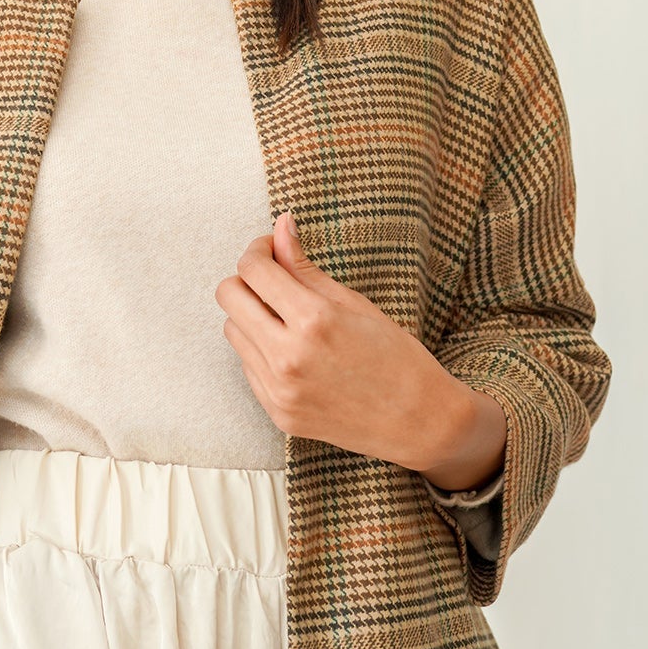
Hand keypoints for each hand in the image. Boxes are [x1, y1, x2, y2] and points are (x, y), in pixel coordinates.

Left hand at [214, 211, 470, 473]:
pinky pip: (247, 366)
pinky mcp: (277, 412)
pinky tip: (295, 352)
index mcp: (314, 320)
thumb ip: (305, 267)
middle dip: (246, 279)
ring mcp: (279, 389)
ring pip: (232, 331)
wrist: (419, 422)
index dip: (258, 250)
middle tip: (273, 279)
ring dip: (251, 316)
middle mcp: (288, 356)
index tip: (271, 249)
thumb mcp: (354, 303)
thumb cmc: (397, 356)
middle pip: (228, 296)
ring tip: (287, 319)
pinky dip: (262, 351)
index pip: (253, 269)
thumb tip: (281, 225)